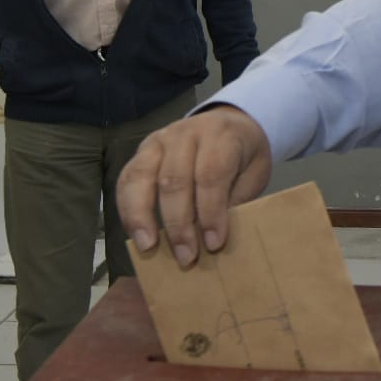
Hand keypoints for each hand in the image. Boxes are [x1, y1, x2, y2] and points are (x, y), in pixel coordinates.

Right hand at [115, 105, 272, 269]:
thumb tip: (213, 240)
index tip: (213, 244)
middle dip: (178, 223)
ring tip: (148, 246)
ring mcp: (159, 140)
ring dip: (143, 216)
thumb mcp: (254, 174)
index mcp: (220, 134)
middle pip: (175, 179)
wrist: (229, 123)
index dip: (211, 212)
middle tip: (185, 256)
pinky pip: (127, 179)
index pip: (211, 174)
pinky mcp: (141, 151)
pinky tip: (135, 234)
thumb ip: (236, 200)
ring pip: (142, 177)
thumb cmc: (243, 155)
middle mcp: (185, 133)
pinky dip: (128, 208)